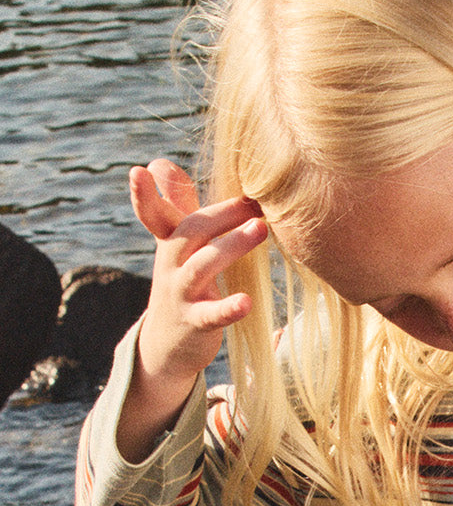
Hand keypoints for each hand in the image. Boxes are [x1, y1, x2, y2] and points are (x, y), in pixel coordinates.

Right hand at [131, 159, 266, 384]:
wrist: (167, 343)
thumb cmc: (182, 283)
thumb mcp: (179, 244)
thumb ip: (179, 205)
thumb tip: (161, 162)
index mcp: (170, 241)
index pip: (154, 213)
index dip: (144, 195)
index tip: (139, 171)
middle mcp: (171, 264)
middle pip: (191, 231)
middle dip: (221, 214)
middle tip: (254, 201)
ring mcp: (181, 293)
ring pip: (202, 266)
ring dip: (231, 246)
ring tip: (259, 230)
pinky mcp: (195, 323)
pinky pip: (211, 315)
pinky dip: (228, 308)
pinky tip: (246, 303)